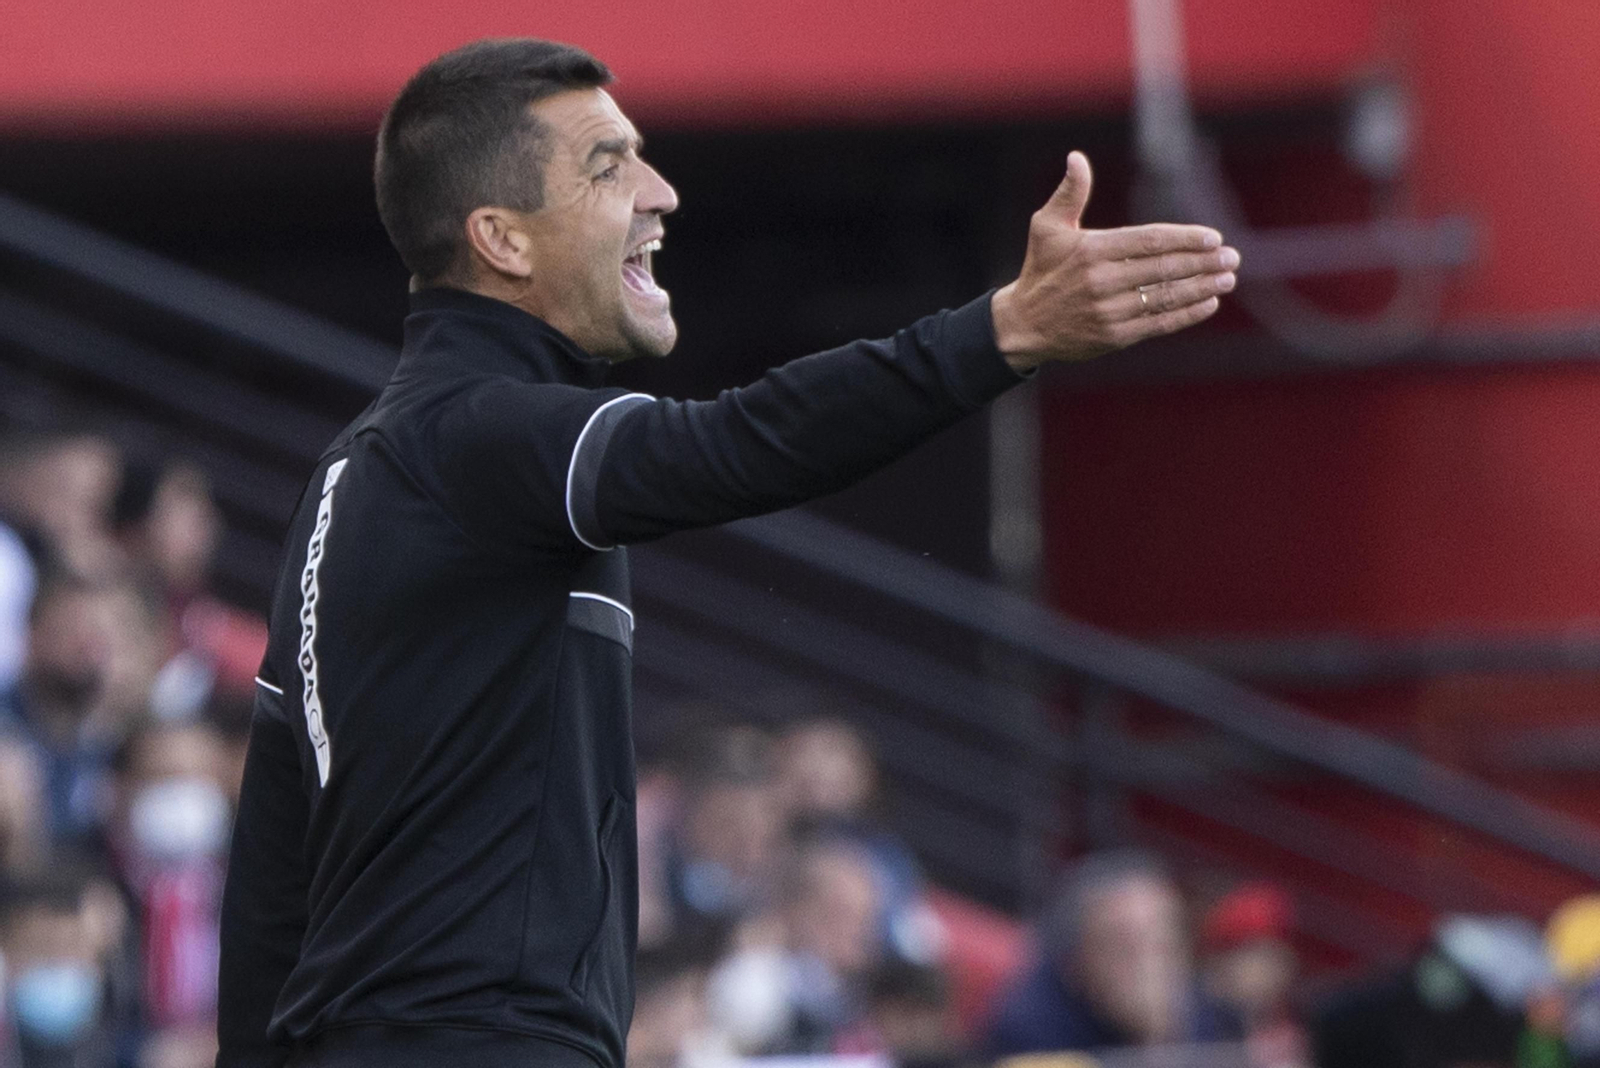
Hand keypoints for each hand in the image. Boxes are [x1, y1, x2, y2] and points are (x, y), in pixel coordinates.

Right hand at [990, 151, 1238, 371]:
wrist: (1024, 324)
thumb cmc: (1041, 269)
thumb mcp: (1046, 226)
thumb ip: (1069, 193)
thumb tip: (1077, 158)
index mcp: (1091, 250)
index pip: (1149, 241)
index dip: (1184, 239)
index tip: (1212, 238)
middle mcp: (1101, 281)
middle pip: (1163, 269)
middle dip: (1202, 263)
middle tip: (1232, 257)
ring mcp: (1109, 311)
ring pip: (1165, 297)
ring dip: (1201, 288)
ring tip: (1227, 279)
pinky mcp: (1114, 337)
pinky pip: (1158, 323)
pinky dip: (1186, 315)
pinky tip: (1208, 304)